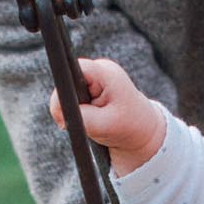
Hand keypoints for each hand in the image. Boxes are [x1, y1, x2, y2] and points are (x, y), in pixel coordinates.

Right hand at [49, 55, 164, 174]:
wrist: (143, 133)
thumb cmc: (130, 128)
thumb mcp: (105, 126)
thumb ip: (81, 117)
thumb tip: (60, 112)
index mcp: (106, 73)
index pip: (72, 70)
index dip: (63, 89)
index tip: (66, 112)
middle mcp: (100, 70)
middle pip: (67, 80)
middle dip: (68, 103)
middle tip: (82, 122)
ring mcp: (95, 78)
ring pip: (67, 91)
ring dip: (72, 109)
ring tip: (91, 122)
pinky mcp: (91, 88)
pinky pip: (72, 97)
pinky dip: (76, 111)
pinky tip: (89, 119)